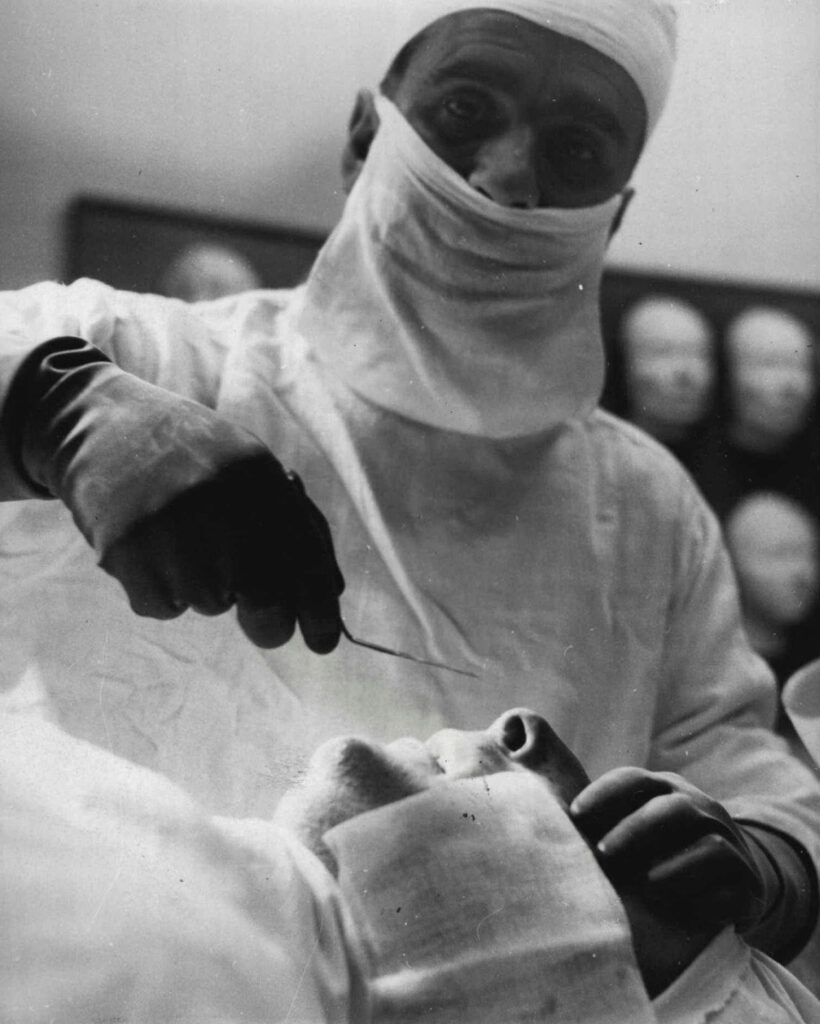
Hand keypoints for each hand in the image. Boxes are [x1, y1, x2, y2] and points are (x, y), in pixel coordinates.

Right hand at [22, 339, 344, 651]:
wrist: (103, 429)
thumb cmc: (193, 456)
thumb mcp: (253, 471)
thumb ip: (296, 525)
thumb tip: (330, 593)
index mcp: (261, 479)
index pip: (306, 563)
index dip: (321, 613)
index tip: (324, 643)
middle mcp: (221, 505)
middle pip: (266, 602)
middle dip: (270, 624)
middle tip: (260, 616)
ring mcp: (172, 530)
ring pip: (211, 604)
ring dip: (205, 588)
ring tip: (181, 539)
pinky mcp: (127, 552)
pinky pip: (163, 607)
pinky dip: (161, 590)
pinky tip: (151, 547)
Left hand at [569, 768, 766, 932]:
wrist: (732, 881)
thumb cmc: (663, 852)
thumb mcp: (632, 832)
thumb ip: (595, 817)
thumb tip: (531, 791)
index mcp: (658, 790)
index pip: (631, 780)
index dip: (603, 794)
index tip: (574, 815)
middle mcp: (691, 803)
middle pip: (664, 802)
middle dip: (631, 826)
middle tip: (603, 853)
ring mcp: (719, 831)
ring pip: (695, 825)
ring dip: (663, 851)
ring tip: (640, 876)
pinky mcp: (740, 867)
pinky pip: (720, 859)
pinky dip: (691, 874)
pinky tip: (665, 889)